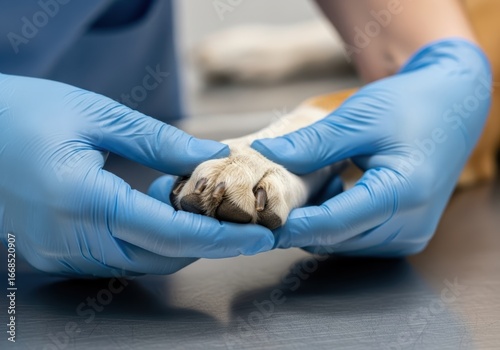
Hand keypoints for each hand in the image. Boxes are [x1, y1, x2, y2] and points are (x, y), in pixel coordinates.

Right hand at [0, 74, 273, 276]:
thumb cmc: (22, 112)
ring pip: (139, 262)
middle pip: (161, 257)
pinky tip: (150, 208)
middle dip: (204, 239)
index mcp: (82, 200)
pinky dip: (146, 240)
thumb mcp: (97, 115)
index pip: (171, 234)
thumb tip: (212, 158)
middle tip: (230, 211)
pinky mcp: (52, 253)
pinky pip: (115, 258)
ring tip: (183, 196)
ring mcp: (58, 252)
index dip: (221, 238)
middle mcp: (69, 239)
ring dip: (174, 238)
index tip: (258, 237)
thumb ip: (160, 142)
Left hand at [252, 39, 490, 255]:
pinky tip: (335, 189)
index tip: (259, 222)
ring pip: (343, 243)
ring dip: (318, 220)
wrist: (452, 106)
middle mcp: (409, 224)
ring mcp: (409, 234)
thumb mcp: (359, 117)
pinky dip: (336, 220)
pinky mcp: (405, 234)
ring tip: (315, 181)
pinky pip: (357, 239)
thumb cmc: (411, 105)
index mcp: (402, 193)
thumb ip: (314, 143)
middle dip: (300, 222)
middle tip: (278, 192)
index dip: (292, 225)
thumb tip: (268, 155)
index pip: (334, 223)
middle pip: (336, 238)